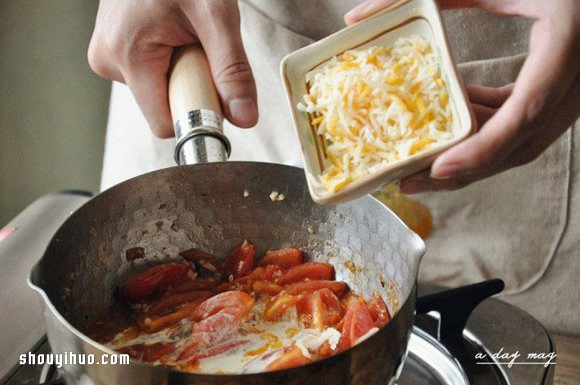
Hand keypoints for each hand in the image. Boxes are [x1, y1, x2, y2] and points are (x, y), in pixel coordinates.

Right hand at [88, 0, 257, 137]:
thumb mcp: (216, 17)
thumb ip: (232, 70)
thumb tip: (245, 118)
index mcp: (127, 55)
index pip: (165, 123)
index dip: (196, 113)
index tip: (215, 90)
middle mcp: (108, 59)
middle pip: (163, 106)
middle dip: (190, 85)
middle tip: (198, 46)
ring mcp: (108, 54)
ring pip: (158, 91)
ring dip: (181, 72)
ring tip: (183, 32)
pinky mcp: (114, 49)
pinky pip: (151, 75)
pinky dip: (170, 62)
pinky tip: (171, 32)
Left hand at [345, 0, 579, 192]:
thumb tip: (355, 17)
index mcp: (566, 43)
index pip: (526, 111)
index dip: (483, 147)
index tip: (439, 167)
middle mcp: (577, 76)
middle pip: (522, 144)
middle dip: (465, 170)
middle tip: (412, 179)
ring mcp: (575, 85)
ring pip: (524, 139)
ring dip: (472, 151)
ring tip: (423, 156)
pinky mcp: (564, 83)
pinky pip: (523, 116)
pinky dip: (488, 122)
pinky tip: (457, 113)